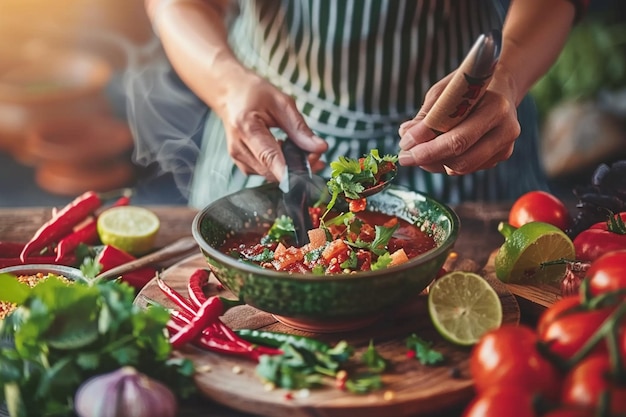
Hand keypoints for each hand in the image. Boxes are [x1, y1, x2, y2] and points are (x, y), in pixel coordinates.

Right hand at [214, 70, 327, 181]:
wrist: (229, 93)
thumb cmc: (254, 93)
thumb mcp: (281, 103)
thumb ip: (299, 128)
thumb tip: (321, 148)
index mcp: (246, 127)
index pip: (269, 157)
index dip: (290, 171)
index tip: (309, 176)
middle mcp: (238, 147)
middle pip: (272, 170)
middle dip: (297, 167)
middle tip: (317, 154)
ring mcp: (237, 158)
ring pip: (270, 174)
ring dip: (291, 168)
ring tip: (305, 151)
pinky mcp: (241, 163)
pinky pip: (265, 171)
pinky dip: (280, 166)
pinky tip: (287, 152)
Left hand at [397, 71, 519, 174]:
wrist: (501, 87)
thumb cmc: (469, 86)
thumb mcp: (446, 90)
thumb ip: (428, 115)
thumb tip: (406, 135)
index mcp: (496, 107)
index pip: (458, 137)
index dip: (427, 144)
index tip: (404, 143)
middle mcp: (506, 130)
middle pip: (461, 158)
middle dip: (427, 158)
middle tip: (404, 156)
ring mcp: (505, 147)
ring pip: (462, 167)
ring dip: (434, 163)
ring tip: (416, 152)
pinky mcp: (499, 157)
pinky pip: (467, 167)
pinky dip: (445, 163)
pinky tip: (435, 152)